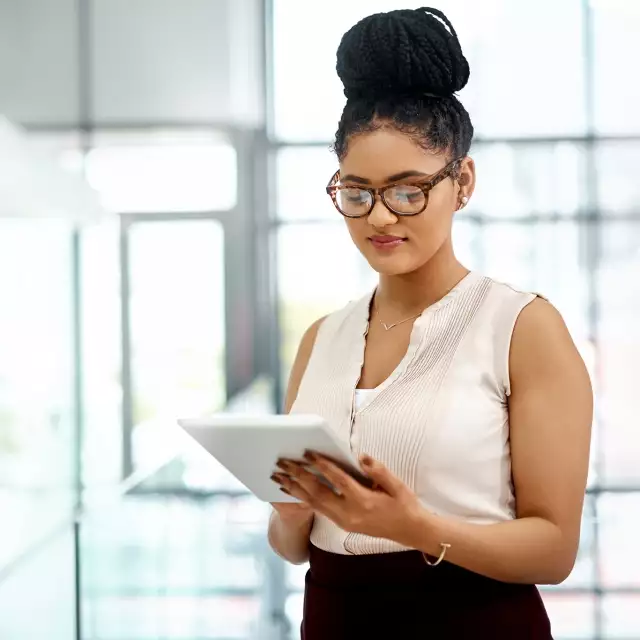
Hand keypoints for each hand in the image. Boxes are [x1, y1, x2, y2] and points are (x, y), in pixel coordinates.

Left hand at [272, 452, 424, 544]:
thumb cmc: (404, 504)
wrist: (409, 531)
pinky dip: (302, 498)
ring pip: (313, 503)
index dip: (322, 465)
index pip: (338, 480)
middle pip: (318, 493)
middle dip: (298, 476)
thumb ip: (378, 470)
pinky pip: (317, 509)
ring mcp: (343, 521)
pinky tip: (291, 489)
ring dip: (295, 488)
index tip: (308, 453)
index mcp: (363, 502)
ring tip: (278, 475)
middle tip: (282, 462)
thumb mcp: (397, 485)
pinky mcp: (341, 524)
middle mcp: (349, 514)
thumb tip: (360, 456)